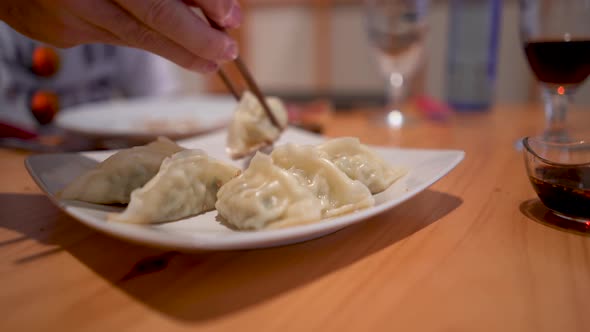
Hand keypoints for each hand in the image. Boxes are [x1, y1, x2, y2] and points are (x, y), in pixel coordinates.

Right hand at [0, 0, 241, 72]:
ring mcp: (73, 9)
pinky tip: (177, 52)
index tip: (229, 18)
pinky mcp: (62, 32)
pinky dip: (148, 44)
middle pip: (155, 13)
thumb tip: (212, 8)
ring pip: (137, 36)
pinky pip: (115, 39)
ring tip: (210, 60)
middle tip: (226, 50)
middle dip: (198, 38)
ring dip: (180, 52)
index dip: (205, 1)